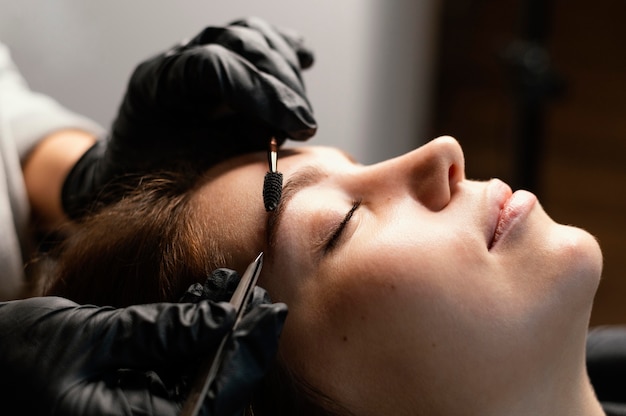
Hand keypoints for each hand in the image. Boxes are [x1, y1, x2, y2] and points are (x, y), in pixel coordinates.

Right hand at [0, 292, 285, 415]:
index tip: (272, 311)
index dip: (249, 350)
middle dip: (240, 339)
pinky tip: (205, 299)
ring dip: (218, 330)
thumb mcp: (91, 338)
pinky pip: (176, 367)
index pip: (217, 394)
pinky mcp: (135, 397)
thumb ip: (160, 332)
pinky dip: (192, 333)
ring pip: (200, 374)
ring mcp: (142, 414)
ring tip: (234, 287)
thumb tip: (221, 320)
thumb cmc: (16, 359)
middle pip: (216, 386)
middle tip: (262, 297)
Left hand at [63, 17, 315, 216]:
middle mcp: (178, 59)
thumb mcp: (174, 188)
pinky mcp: (225, 60)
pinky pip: (259, 42)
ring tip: (301, 113)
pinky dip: (285, 49)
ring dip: (287, 70)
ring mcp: (202, 54)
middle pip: (240, 43)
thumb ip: (213, 175)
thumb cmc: (154, 187)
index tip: (296, 128)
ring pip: (253, 36)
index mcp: (156, 83)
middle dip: (281, 84)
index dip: (261, 93)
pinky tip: (305, 60)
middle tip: (304, 126)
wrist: (140, 178)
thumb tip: (270, 171)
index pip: (213, 65)